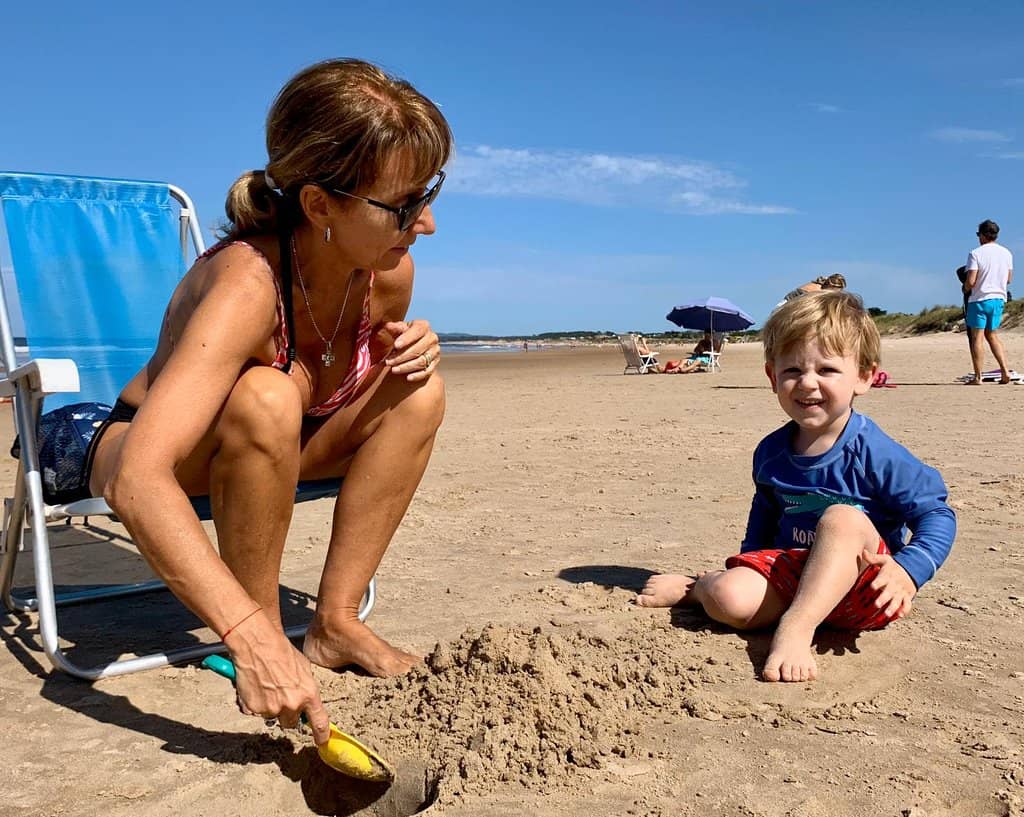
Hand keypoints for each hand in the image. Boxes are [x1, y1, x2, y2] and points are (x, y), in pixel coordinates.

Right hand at [226, 613, 330, 745]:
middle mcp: (291, 705)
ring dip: (271, 707)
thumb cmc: (282, 652)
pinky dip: (256, 703)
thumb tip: (307, 701)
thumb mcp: (304, 669)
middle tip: (282, 695)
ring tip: (268, 685)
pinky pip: (257, 712)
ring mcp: (272, 708)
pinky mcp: (254, 708)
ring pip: (273, 716)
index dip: (321, 735)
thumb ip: (306, 689)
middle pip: (291, 722)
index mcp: (308, 694)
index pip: (319, 722)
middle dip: (288, 713)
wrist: (258, 645)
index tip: (322, 741)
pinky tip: (257, 686)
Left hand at [384, 319, 439, 381]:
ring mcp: (435, 351)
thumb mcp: (399, 329)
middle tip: (388, 362)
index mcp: (423, 326)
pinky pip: (428, 371)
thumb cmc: (404, 335)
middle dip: (401, 356)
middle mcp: (432, 338)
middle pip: (418, 349)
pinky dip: (418, 375)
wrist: (414, 344)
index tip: (395, 345)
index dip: (406, 338)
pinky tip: (408, 378)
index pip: (417, 331)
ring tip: (393, 370)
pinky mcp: (435, 363)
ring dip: (406, 367)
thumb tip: (388, 326)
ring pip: (422, 361)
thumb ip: (394, 328)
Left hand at [861, 548, 916, 619]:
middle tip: (876, 604)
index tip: (872, 586)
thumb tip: (863, 552)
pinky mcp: (908, 596)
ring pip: (898, 601)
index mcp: (888, 575)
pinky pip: (907, 604)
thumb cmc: (894, 566)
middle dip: (883, 599)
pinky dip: (905, 610)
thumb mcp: (885, 559)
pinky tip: (900, 616)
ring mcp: (902, 591)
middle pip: (889, 592)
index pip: (882, 579)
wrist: (913, 568)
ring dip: (892, 608)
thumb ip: (873, 558)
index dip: (877, 583)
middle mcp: (895, 584)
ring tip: (886, 614)